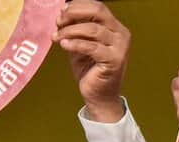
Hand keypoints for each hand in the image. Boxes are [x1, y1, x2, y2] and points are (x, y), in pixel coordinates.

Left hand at [55, 0, 130, 122]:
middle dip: (74, 14)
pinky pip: (91, 47)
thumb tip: (61, 13)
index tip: (61, 12)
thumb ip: (75, 28)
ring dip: (70, 31)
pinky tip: (64, 45)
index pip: (97, 6)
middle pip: (98, 12)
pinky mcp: (114, 61)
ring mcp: (120, 48)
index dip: (77, 6)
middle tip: (58, 21)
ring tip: (57, 37)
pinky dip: (75, 44)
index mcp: (115, 27)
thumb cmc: (90, 70)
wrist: (99, 96)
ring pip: (93, 29)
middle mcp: (121, 34)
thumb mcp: (80, 43)